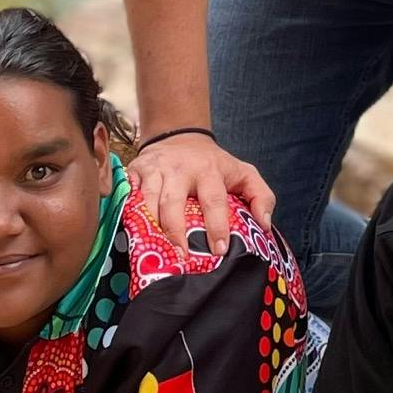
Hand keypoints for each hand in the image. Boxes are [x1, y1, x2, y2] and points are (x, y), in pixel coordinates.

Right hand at [128, 132, 275, 258]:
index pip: (213, 200)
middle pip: (173, 203)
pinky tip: (133, 230)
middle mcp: (179, 168)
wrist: (180, 137)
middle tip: (182, 255)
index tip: (218, 249)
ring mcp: (155, 169)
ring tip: (158, 250)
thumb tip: (264, 225)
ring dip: (152, 227)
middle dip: (176, 232)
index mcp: (209, 170)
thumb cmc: (214, 164)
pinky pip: (128, 195)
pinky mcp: (135, 171)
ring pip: (148, 201)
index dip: (216, 226)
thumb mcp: (243, 173)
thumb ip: (261, 196)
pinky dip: (129, 212)